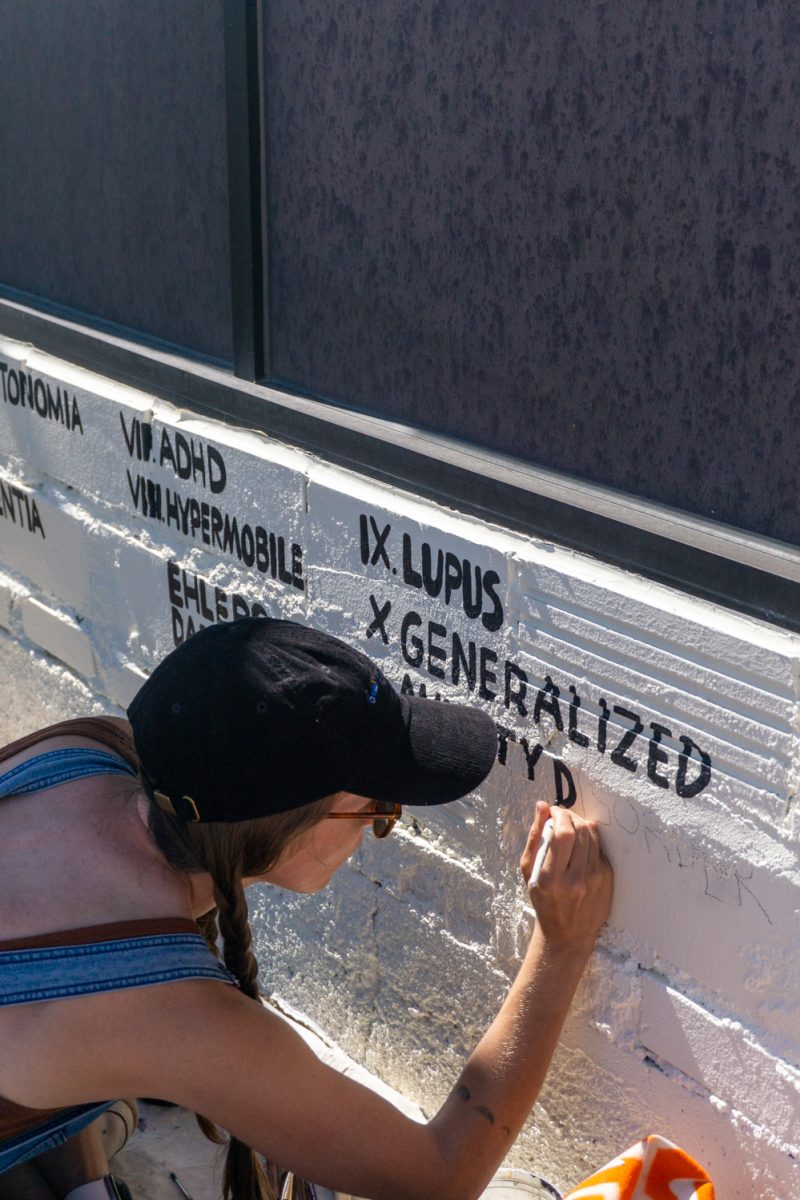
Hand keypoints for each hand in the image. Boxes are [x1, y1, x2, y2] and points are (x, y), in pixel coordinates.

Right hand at [520, 801, 611, 950]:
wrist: (567, 935)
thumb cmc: (543, 901)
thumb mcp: (528, 872)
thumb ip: (534, 837)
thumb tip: (542, 806)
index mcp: (551, 879)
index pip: (563, 834)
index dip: (559, 815)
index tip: (553, 810)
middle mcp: (576, 879)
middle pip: (580, 831)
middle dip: (569, 816)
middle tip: (561, 815)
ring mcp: (595, 879)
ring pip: (592, 835)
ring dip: (580, 823)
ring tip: (570, 826)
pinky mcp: (607, 878)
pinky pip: (599, 847)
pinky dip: (588, 839)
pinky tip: (579, 845)